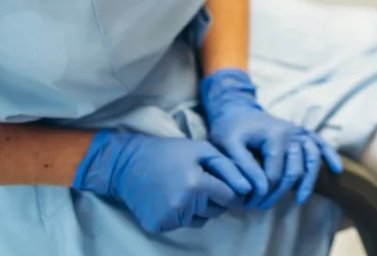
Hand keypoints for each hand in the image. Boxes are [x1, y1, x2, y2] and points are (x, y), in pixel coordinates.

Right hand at [73, 130, 251, 232]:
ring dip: (201, 208)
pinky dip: (184, 214)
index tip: (227, 182)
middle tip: (201, 181)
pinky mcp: (158, 226)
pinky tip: (173, 197)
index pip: (230, 197)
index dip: (233, 190)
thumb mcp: (202, 149)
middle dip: (216, 199)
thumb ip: (229, 167)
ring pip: (202, 219)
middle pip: (218, 211)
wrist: (128, 164)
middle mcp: (183, 205)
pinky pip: (184, 224)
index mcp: (197, 184)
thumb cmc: (170, 152)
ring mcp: (169, 218)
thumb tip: (247, 188)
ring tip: (186, 187)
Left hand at [200, 69, 342, 209]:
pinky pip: (321, 144)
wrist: (236, 110)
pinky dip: (330, 156)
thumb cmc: (229, 129)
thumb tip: (258, 190)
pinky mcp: (302, 133)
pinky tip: (336, 170)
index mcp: (274, 135)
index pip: (274, 173)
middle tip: (263, 206)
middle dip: (280, 192)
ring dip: (307, 182)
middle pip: (294, 170)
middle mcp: (292, 133)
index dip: (262, 192)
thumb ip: (243, 167)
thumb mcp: (227, 146)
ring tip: (299, 200)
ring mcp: (299, 132)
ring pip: (311, 161)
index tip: (249, 204)